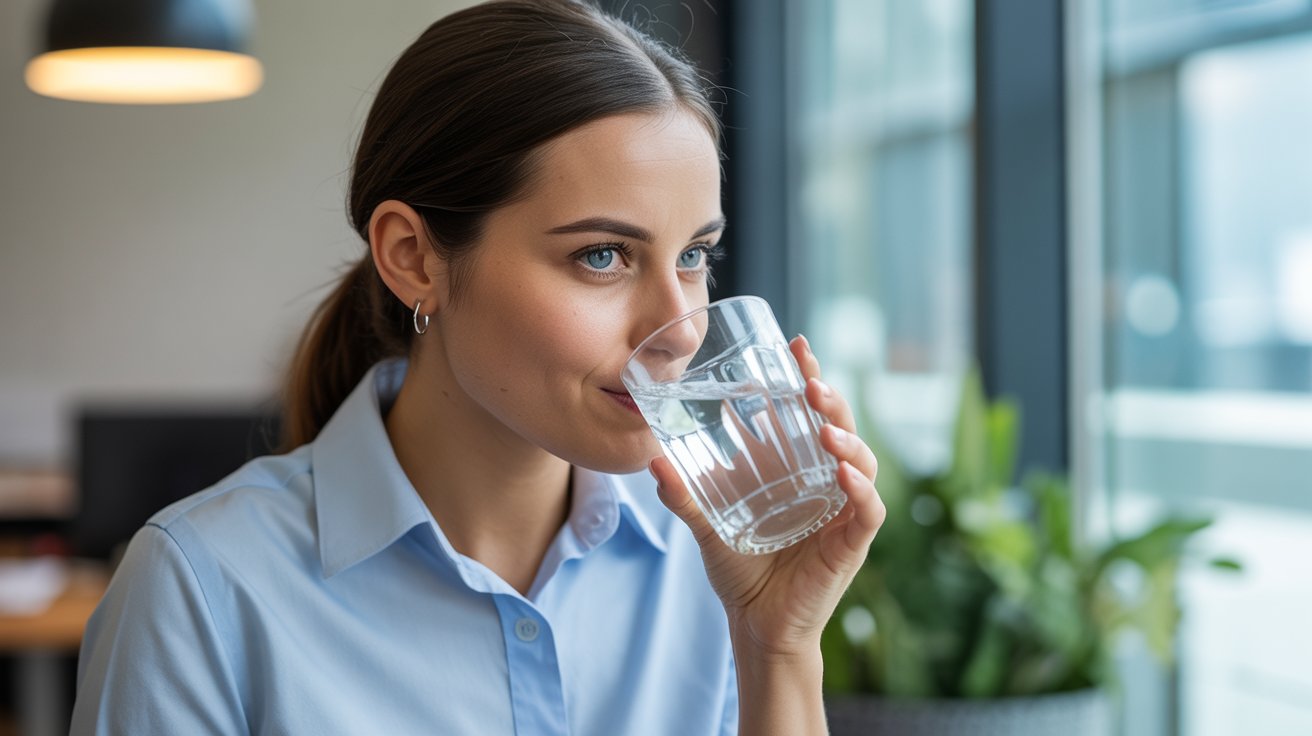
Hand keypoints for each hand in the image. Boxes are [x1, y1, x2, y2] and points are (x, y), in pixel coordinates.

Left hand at [648, 335, 885, 659]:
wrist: (756, 626)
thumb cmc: (741, 571)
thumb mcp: (706, 524)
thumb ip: (683, 494)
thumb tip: (653, 459)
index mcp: (800, 470)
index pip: (812, 415)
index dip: (809, 378)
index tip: (797, 346)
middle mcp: (828, 484)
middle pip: (842, 429)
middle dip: (832, 400)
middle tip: (811, 380)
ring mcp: (844, 513)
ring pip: (863, 463)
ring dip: (847, 439)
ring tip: (825, 425)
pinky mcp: (851, 544)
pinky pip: (867, 510)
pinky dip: (860, 489)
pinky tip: (845, 473)